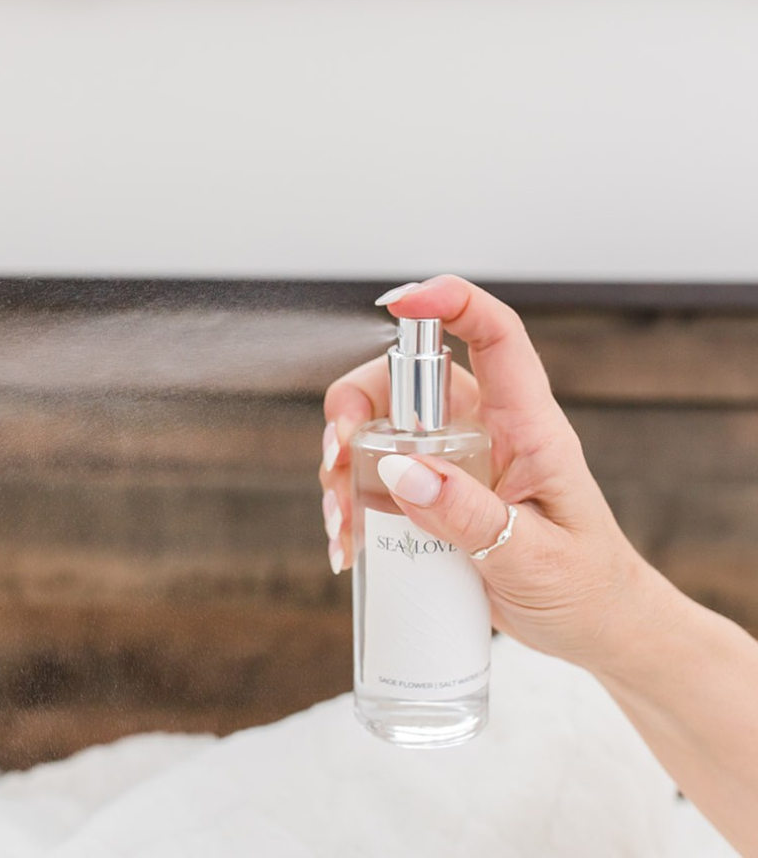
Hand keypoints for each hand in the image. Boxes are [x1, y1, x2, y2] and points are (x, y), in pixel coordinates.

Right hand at [319, 275, 660, 672]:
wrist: (593, 628)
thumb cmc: (585, 586)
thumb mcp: (534, 557)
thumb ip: (471, 516)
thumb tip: (402, 470)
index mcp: (527, 426)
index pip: (495, 336)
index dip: (451, 302)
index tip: (398, 304)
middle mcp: (484, 431)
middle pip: (407, 379)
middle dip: (357, 404)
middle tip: (338, 455)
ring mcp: (453, 461)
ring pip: (379, 426)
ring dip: (343, 461)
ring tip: (340, 519)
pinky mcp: (431, 493)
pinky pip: (375, 476)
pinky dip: (349, 500)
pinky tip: (346, 542)